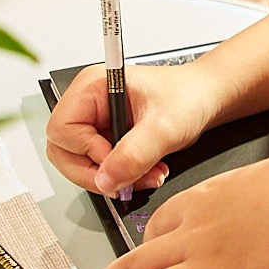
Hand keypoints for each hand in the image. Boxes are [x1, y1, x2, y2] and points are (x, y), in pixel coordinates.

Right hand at [43, 59, 219, 197]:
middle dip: (97, 172)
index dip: (86, 153)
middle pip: (64, 151)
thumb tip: (105, 179)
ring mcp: (96, 122)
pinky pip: (101, 167)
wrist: (206, 98)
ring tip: (147, 175)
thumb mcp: (164, 127)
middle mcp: (88, 103)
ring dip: (113, 177)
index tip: (116, 162)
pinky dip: (122, 176)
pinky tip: (146, 171)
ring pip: (82, 164)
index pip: (62, 130)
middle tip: (127, 181)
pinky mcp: (107, 137)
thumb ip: (134, 154)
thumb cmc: (188, 95)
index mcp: (92, 87)